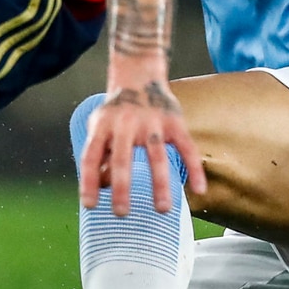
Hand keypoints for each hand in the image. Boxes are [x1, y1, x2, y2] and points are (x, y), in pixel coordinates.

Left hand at [79, 68, 205, 216]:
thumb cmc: (115, 110)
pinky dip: (194, 169)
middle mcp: (125, 123)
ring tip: (163, 209)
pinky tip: (199, 190)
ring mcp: (151, 122)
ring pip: (156, 156)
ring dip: (160, 184)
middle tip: (122, 213)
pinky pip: (186, 148)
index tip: (90, 205)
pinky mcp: (174, 122)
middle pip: (122, 158)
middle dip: (122, 187)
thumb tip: (101, 187)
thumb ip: (99, 154)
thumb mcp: (99, 125)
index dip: (89, 181)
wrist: (138, 75)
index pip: (91, 156)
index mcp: (103, 126)